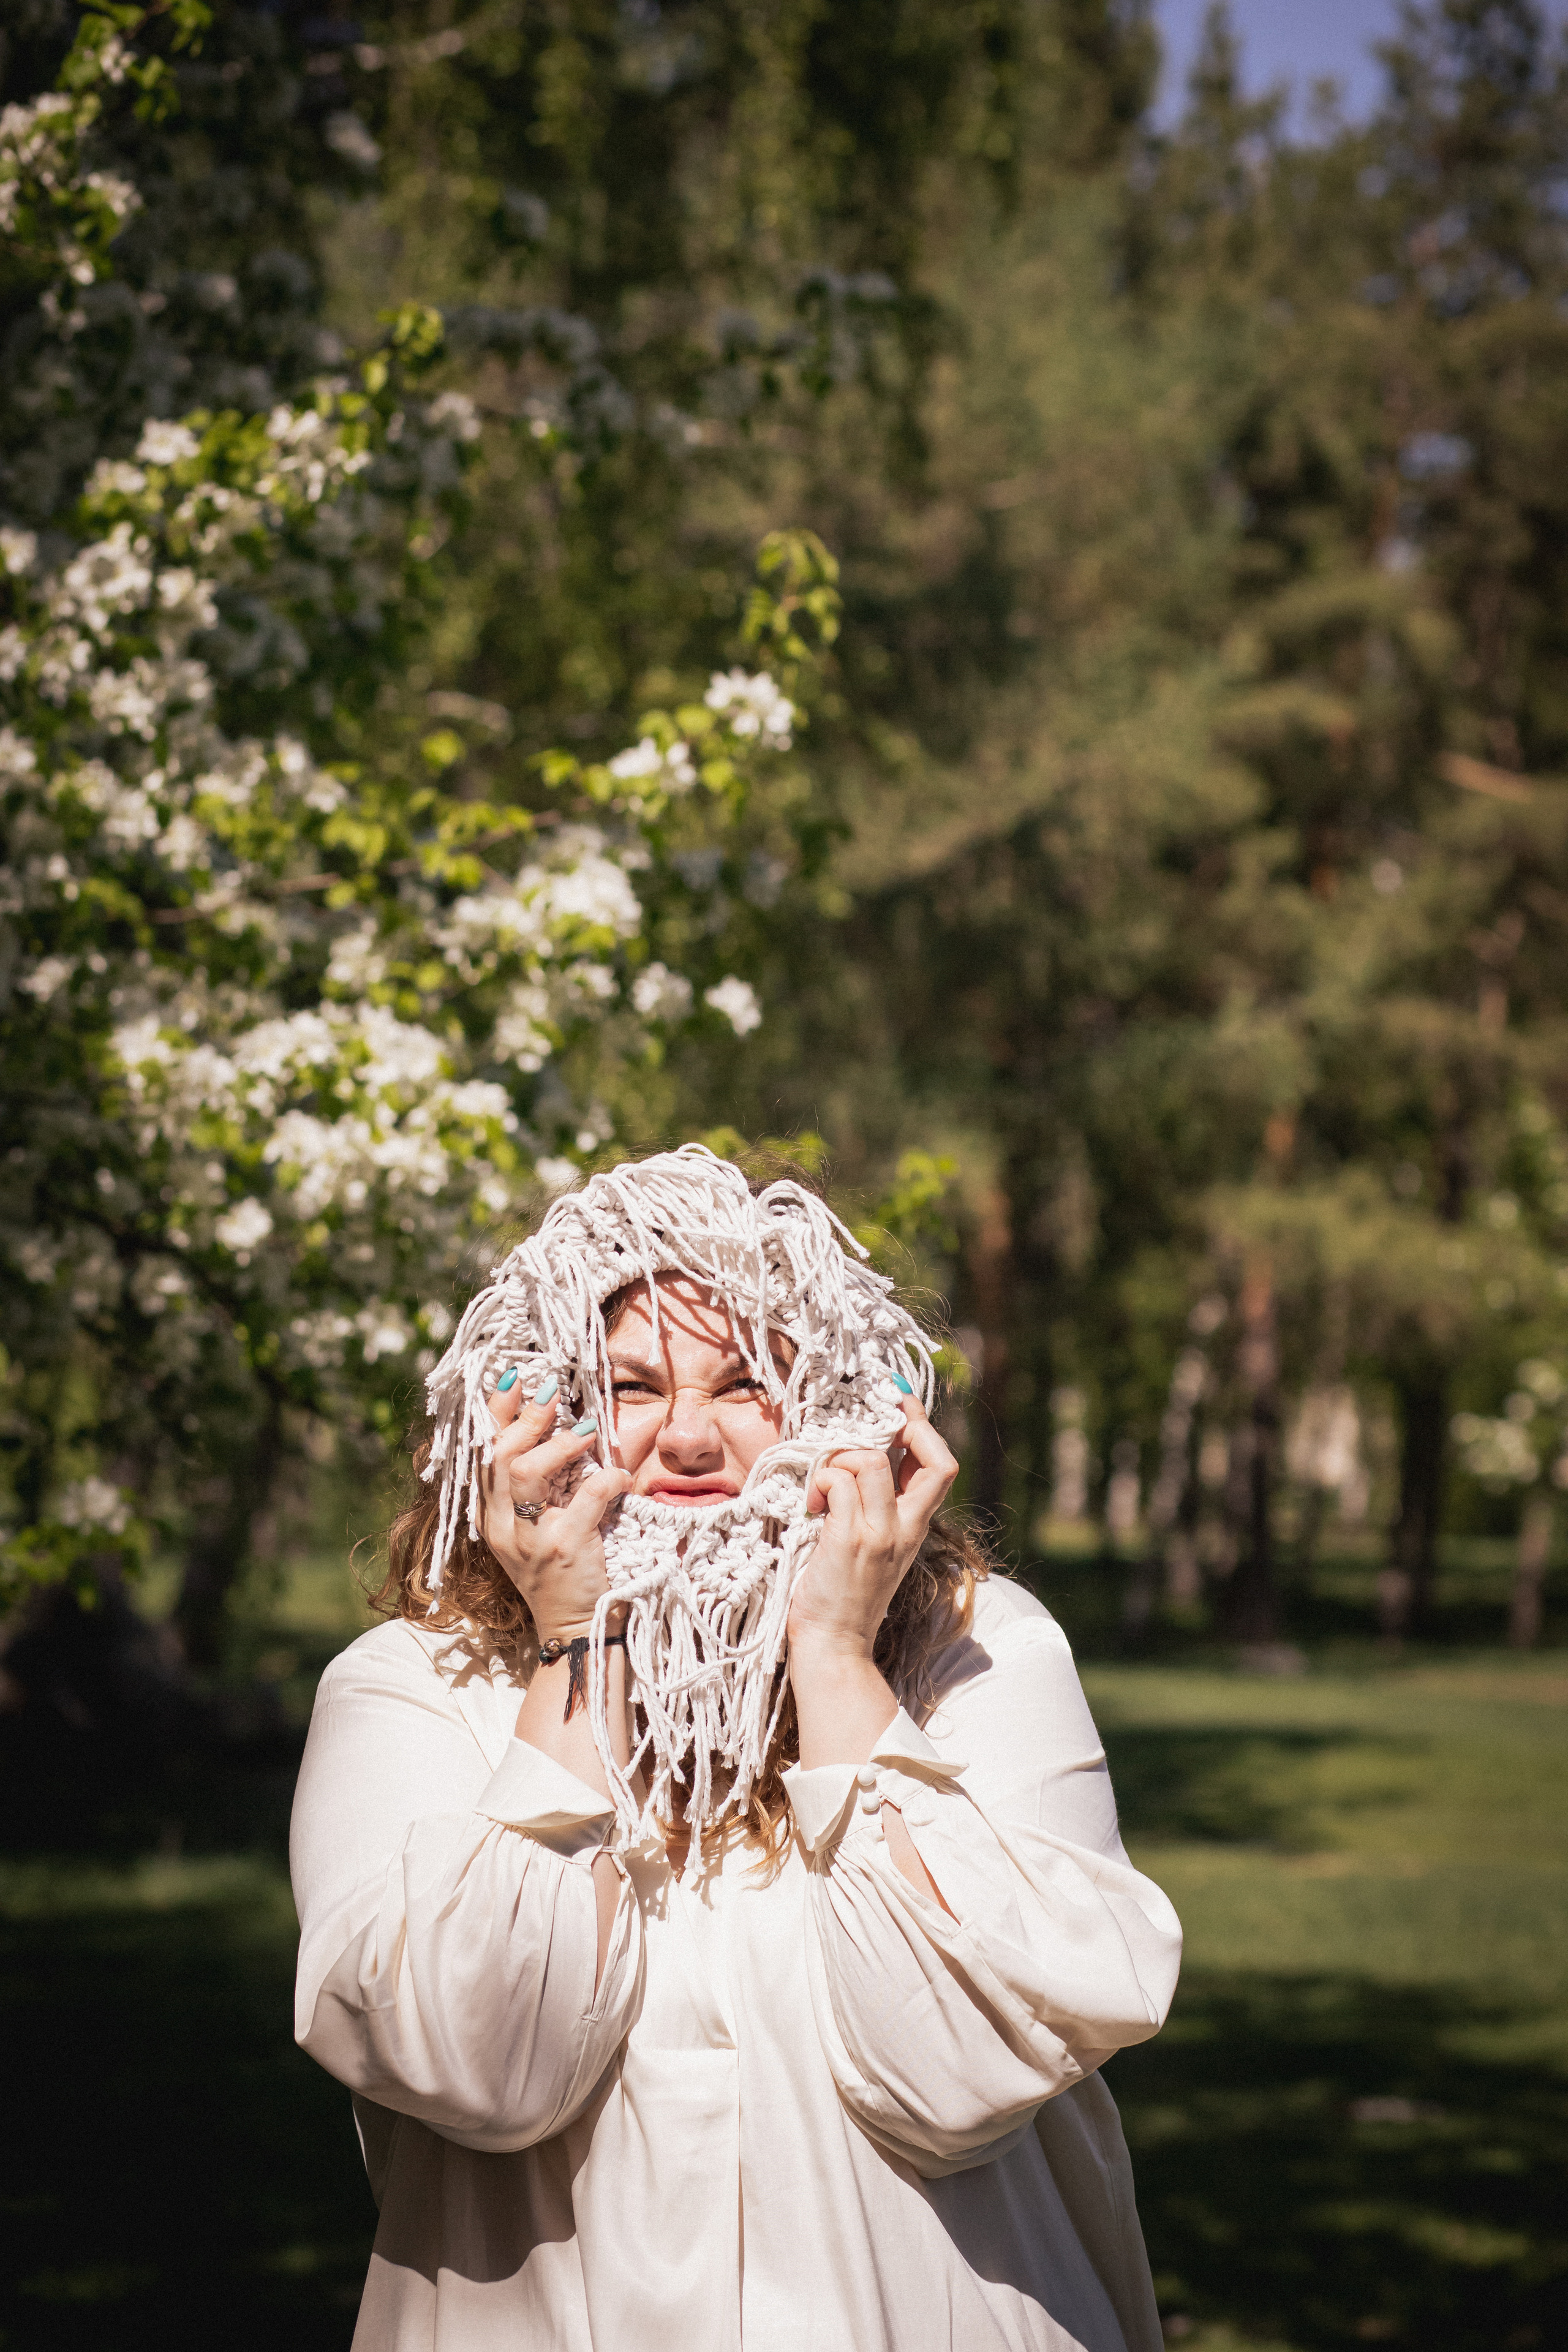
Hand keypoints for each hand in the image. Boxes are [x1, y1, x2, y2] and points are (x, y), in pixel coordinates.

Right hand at [482, 1376, 631, 1643]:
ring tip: (587, 1430)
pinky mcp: (564, 1550)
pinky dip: (606, 1479)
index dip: (494, 1413)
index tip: (513, 1379)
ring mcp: (530, 1540)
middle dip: (527, 1418)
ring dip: (560, 1444)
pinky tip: (618, 1474)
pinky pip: (586, 1499)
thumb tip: (554, 1424)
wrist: (575, 1628)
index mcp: (490, 1517)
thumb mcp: (531, 1528)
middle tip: (553, 1393)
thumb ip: (533, 1485)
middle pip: (499, 1456)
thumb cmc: (559, 1570)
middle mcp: (502, 1527)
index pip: (482, 1454)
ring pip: (526, 1472)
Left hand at [787, 1394, 957, 1659]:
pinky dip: (820, 1481)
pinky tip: (810, 1504)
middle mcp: (906, 1527)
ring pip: (871, 1460)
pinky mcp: (850, 1541)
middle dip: (904, 1423)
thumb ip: (875, 1505)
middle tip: (866, 1418)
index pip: (943, 1465)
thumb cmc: (842, 1594)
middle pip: (934, 1458)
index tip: (897, 1403)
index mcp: (914, 1525)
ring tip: (821, 1483)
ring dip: (838, 1457)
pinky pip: (838, 1482)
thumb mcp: (874, 1545)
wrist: (834, 1646)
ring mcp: (880, 1533)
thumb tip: (861, 1456)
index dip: (923, 1426)